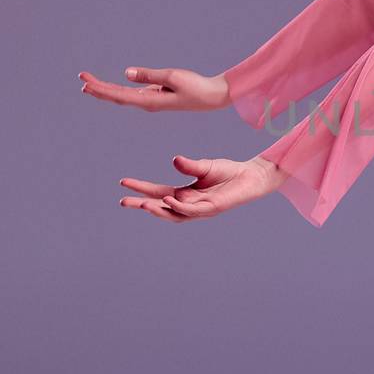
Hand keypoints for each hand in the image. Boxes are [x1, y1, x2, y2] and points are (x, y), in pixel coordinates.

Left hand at [80, 66, 229, 111]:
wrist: (212, 96)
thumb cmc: (195, 86)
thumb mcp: (172, 77)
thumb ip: (148, 75)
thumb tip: (126, 73)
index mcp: (149, 101)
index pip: (118, 95)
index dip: (100, 89)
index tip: (85, 84)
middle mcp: (147, 103)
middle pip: (117, 96)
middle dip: (98, 88)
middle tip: (81, 79)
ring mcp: (151, 100)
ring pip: (123, 95)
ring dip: (106, 88)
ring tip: (89, 82)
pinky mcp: (156, 95)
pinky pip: (132, 92)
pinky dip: (119, 88)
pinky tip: (112, 86)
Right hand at [118, 154, 283, 222]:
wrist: (251, 176)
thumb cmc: (228, 172)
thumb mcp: (204, 166)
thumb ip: (188, 165)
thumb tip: (174, 159)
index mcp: (184, 193)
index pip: (158, 192)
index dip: (141, 188)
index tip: (123, 183)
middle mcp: (189, 203)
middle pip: (160, 207)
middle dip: (141, 205)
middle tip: (122, 202)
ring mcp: (199, 209)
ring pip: (173, 214)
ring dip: (157, 210)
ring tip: (142, 204)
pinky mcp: (212, 209)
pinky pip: (192, 211)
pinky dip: (179, 207)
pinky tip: (169, 199)